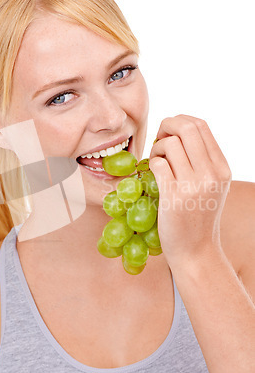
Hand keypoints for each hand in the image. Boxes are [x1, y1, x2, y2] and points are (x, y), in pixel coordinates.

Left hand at [149, 114, 231, 269]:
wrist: (196, 251)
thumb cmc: (198, 217)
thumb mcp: (212, 186)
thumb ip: (202, 161)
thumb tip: (177, 132)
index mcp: (221, 168)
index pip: (201, 126)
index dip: (179, 121)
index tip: (168, 131)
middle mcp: (211, 174)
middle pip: (186, 128)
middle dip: (166, 126)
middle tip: (158, 139)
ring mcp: (193, 186)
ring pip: (170, 144)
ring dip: (157, 148)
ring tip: (156, 161)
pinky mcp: (174, 197)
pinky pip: (158, 164)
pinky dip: (151, 164)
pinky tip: (152, 174)